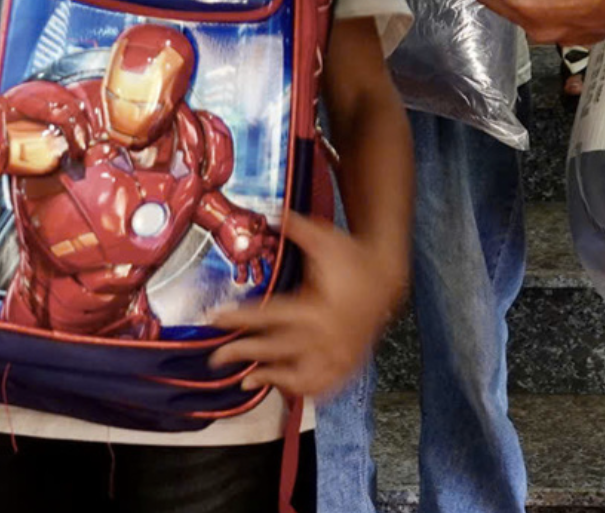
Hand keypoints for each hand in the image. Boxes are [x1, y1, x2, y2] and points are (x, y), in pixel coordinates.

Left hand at [206, 211, 403, 399]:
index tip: (216, 319)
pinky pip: (323, 388)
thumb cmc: (355, 258)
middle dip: (243, 354)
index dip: (239, 318)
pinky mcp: (348, 364)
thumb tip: (271, 213)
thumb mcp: (325, 238)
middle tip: (217, 358)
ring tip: (245, 380)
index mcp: (316, 307)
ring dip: (270, 380)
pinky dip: (302, 391)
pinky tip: (283, 389)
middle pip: (277, 351)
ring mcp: (338, 355)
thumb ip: (296, 227)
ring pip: (299, 379)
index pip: (269, 316)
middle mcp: (326, 336)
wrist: (388, 278)